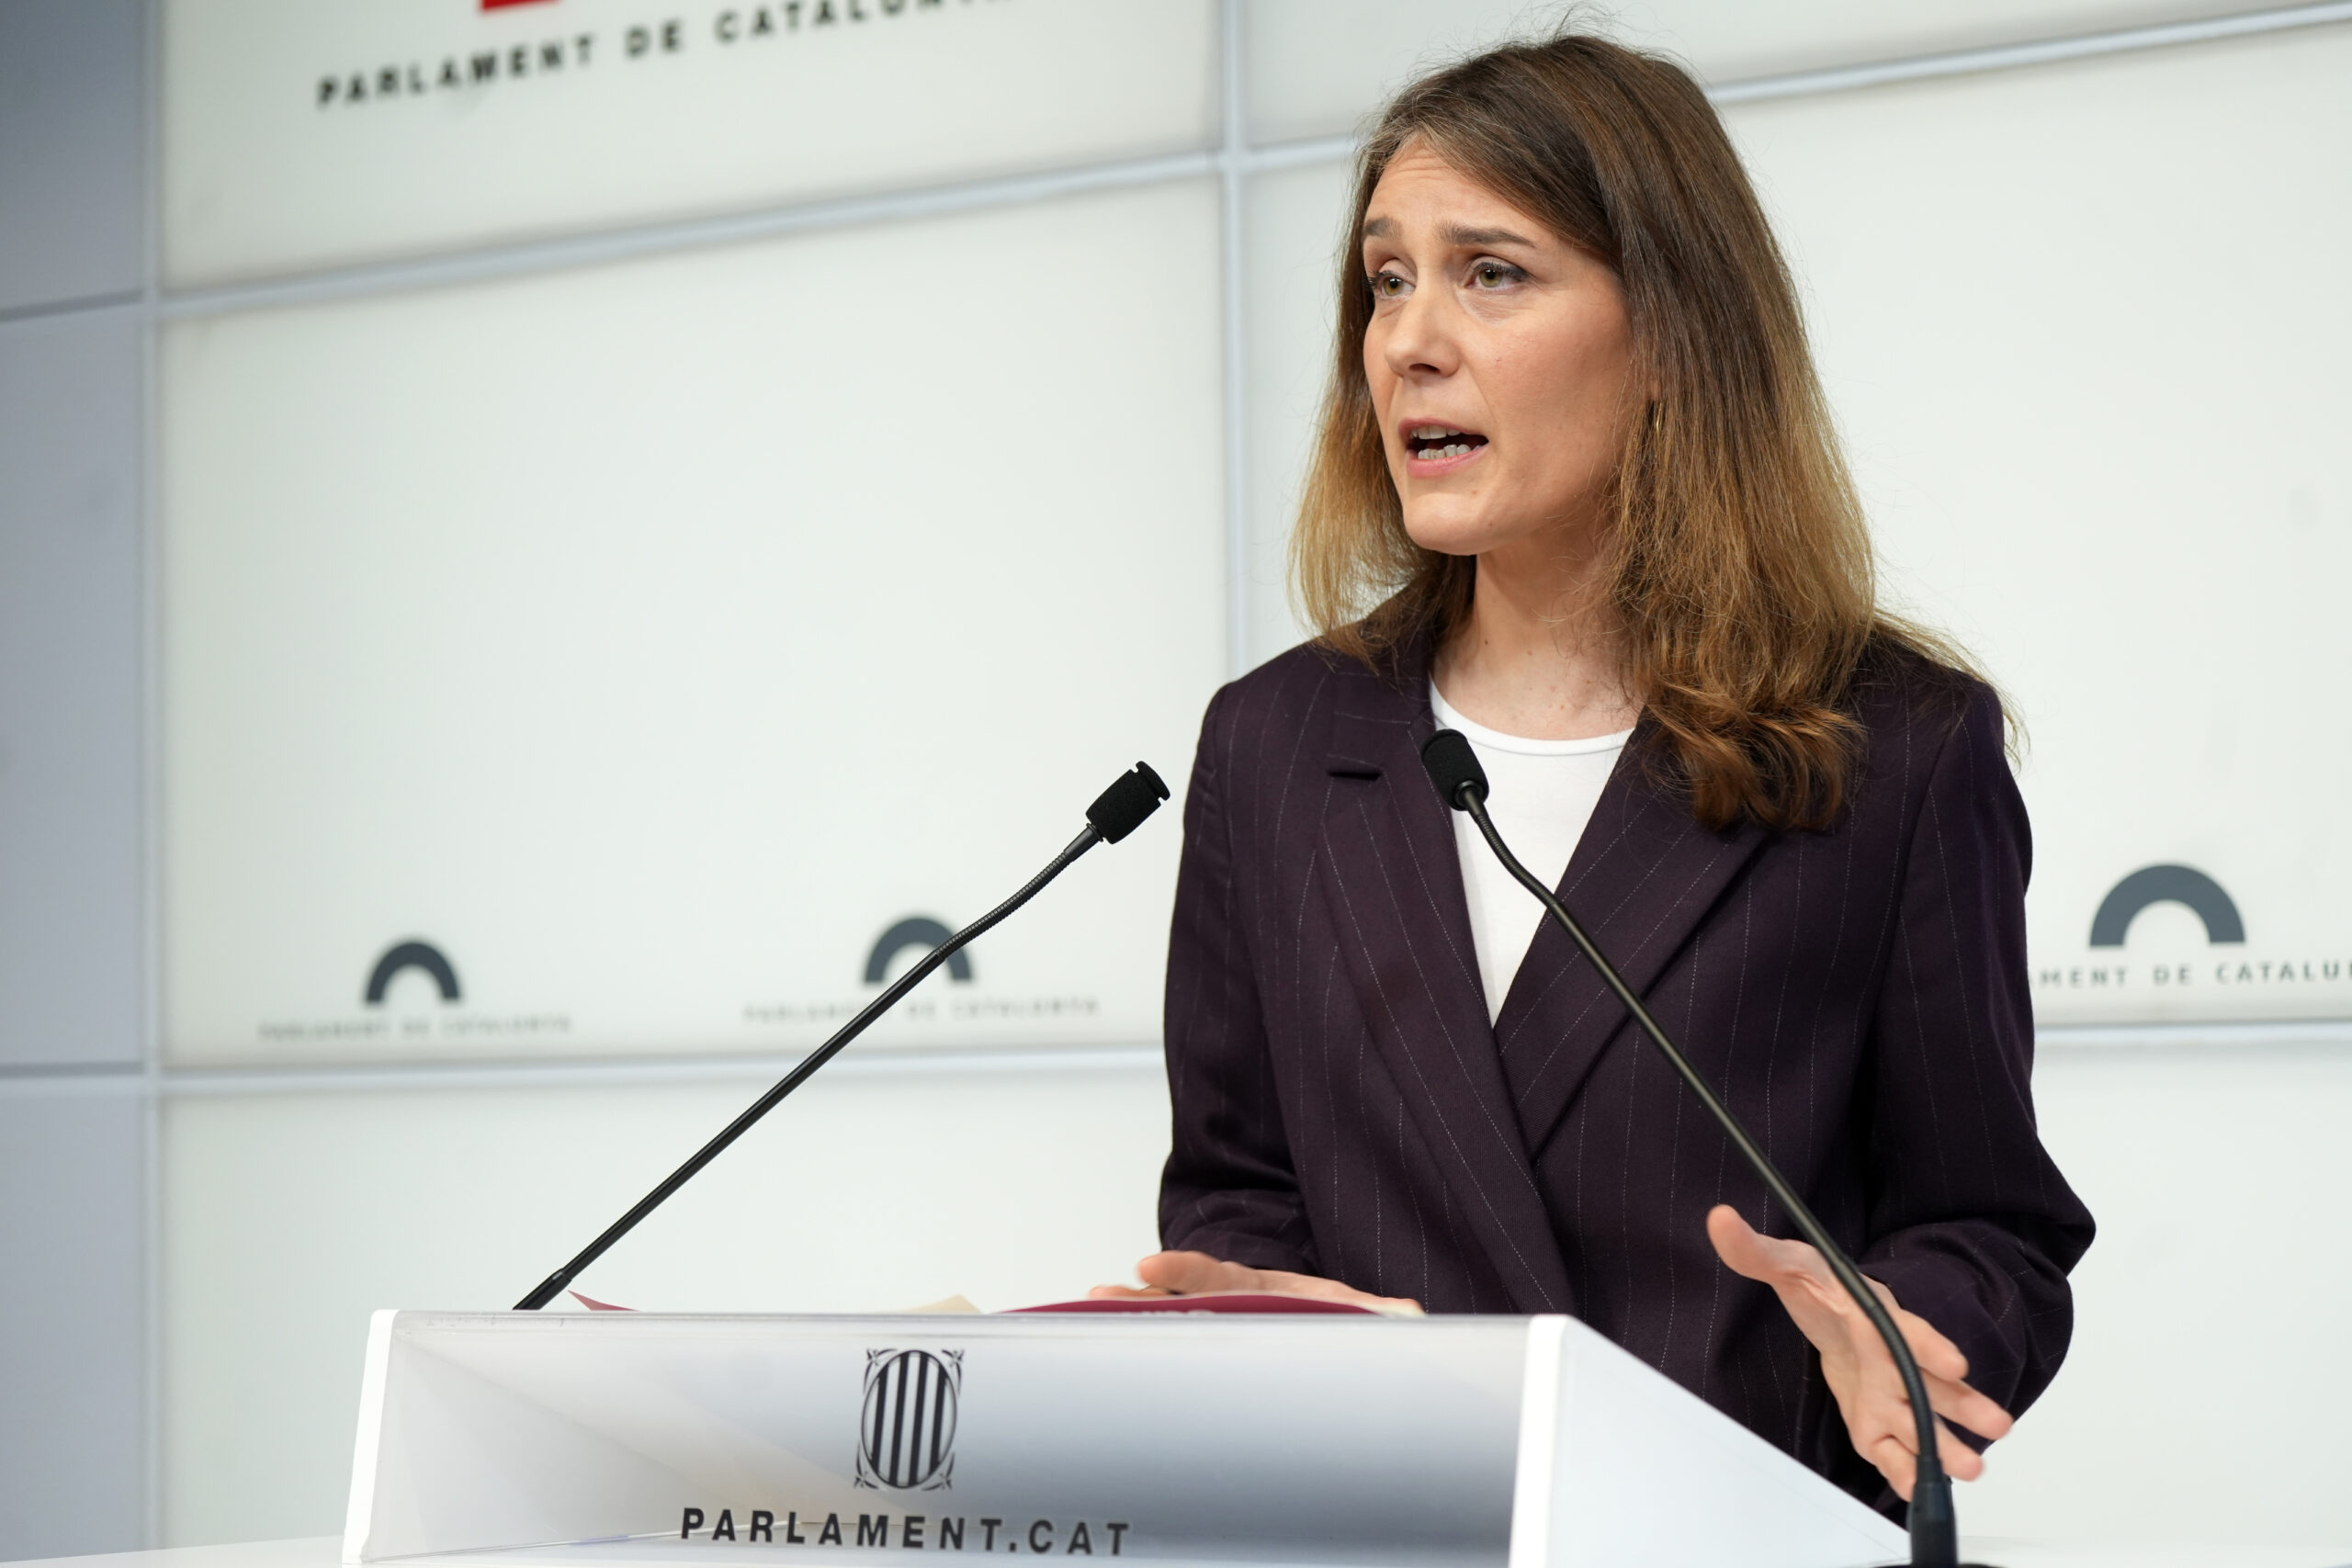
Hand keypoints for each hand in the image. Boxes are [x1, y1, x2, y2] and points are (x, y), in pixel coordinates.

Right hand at [1088, 1250, 1422, 1313]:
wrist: (1333, 1323)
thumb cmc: (1336, 1320)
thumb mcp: (1362, 1317)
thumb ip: (1381, 1317)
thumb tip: (1405, 1317)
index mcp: (1266, 1291)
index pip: (1221, 1278)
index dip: (1186, 1273)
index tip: (1151, 1267)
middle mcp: (1234, 1302)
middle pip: (1182, 1297)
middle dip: (1141, 1297)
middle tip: (1099, 1296)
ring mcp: (1219, 1323)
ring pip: (1169, 1317)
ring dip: (1132, 1316)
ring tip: (1091, 1313)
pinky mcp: (1212, 1346)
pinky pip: (1172, 1342)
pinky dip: (1140, 1343)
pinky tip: (1104, 1350)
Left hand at [1706, 1205, 2011, 1499]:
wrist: (1832, 1313)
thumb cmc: (1822, 1288)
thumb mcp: (1788, 1264)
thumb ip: (1755, 1250)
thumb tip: (1719, 1219)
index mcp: (1880, 1319)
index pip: (1911, 1333)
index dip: (1933, 1347)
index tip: (1957, 1364)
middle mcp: (1893, 1360)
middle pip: (1931, 1384)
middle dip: (1961, 1406)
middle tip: (1996, 1424)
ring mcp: (1890, 1394)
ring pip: (1922, 1422)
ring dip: (1947, 1445)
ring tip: (1973, 1468)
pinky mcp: (1875, 1422)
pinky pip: (1892, 1450)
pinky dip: (1904, 1471)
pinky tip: (1917, 1490)